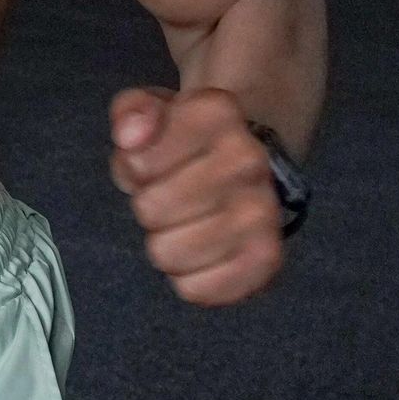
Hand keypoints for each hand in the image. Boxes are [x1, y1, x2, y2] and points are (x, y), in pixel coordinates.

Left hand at [110, 87, 284, 306]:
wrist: (250, 170)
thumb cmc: (188, 143)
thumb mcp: (150, 110)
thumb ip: (131, 112)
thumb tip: (132, 136)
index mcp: (218, 112)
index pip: (137, 164)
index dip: (135, 167)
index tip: (157, 159)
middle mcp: (249, 159)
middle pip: (150, 210)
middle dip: (150, 205)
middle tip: (173, 194)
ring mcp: (263, 211)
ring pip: (167, 253)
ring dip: (167, 242)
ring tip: (188, 220)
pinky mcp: (267, 259)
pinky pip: (195, 289)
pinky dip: (189, 278)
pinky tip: (204, 252)